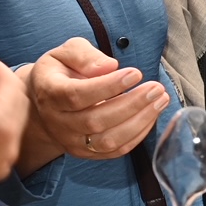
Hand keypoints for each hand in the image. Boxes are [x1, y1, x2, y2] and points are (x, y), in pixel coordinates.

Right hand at [19, 38, 168, 171]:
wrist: (45, 102)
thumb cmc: (61, 72)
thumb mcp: (66, 53)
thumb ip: (84, 55)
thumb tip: (109, 67)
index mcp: (50, 94)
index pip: (78, 94)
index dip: (109, 86)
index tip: (135, 73)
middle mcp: (58, 122)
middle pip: (96, 121)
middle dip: (132, 104)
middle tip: (156, 88)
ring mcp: (72, 141)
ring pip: (108, 140)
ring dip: (140, 121)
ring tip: (160, 100)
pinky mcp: (87, 152)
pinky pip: (115, 151)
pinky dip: (138, 135)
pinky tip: (151, 115)